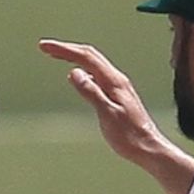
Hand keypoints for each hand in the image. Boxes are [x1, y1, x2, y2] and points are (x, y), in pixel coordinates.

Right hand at [37, 39, 193, 193]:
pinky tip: (77, 76)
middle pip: (90, 55)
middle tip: (46, 47)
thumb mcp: (106, 114)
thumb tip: (74, 72)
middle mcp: (117, 80)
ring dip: (74, 56)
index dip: (64, 50)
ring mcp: (117, 87)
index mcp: (114, 82)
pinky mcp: (116, 95)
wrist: (148, 147)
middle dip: (67, 49)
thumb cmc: (129, 135)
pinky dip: (83, 69)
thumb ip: (91, 92)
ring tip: (57, 55)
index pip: (86, 57)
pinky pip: (97, 75)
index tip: (45, 46)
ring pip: (93, 64)